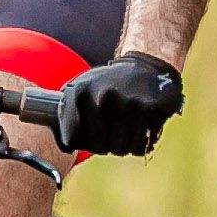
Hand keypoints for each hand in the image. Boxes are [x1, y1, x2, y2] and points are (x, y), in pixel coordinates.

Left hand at [60, 51, 184, 157]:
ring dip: (125, 145)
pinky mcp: (152, 111)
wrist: (147, 66)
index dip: (82, 141)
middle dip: (106, 144)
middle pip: (98, 147)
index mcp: (79, 92)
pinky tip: (143, 128)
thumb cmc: (108, 84)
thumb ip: (65, 113)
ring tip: (128, 128)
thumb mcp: (81, 87)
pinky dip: (143, 143)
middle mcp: (102, 97)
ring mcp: (128, 104)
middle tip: (114, 131)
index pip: (72, 140)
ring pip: (121, 150)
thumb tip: (64, 148)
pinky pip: (142, 147)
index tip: (91, 133)